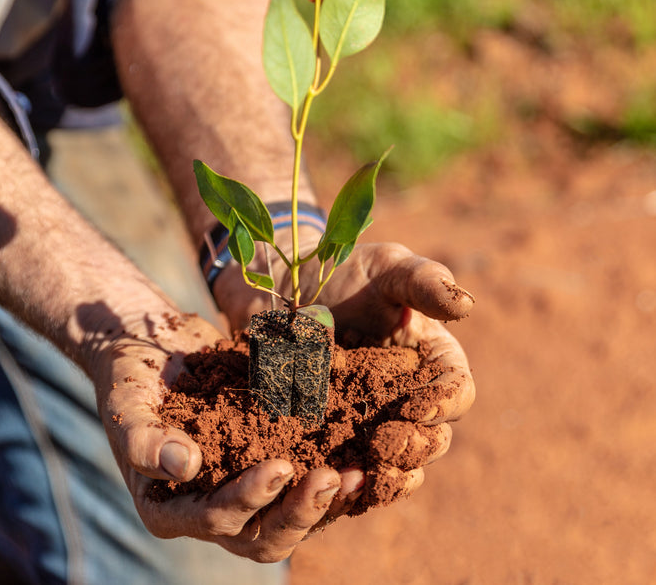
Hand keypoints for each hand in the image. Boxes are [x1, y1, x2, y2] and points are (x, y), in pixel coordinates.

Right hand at [89, 308, 362, 561]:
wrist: (151, 348)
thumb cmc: (129, 380)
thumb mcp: (127, 407)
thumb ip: (146, 441)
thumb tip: (183, 465)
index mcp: (172, 507)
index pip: (217, 519)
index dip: (250, 499)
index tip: (280, 466)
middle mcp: (211, 506)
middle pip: (264, 535)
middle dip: (301, 512)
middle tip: (332, 478)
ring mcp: (242, 484)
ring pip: (291, 514)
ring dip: (327, 501)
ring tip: (359, 474)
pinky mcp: (265, 458)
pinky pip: (302, 477)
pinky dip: (332, 472)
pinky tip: (363, 454)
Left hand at [315, 242, 475, 501]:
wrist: (285, 286)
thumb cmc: (344, 271)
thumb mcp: (386, 266)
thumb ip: (423, 280)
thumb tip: (465, 306)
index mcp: (433, 360)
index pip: (458, 391)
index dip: (444, 403)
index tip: (415, 405)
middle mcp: (410, 397)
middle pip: (434, 438)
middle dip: (417, 447)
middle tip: (387, 444)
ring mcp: (374, 421)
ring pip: (399, 464)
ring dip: (390, 475)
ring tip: (366, 473)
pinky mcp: (338, 436)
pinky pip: (355, 470)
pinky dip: (352, 483)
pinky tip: (337, 483)